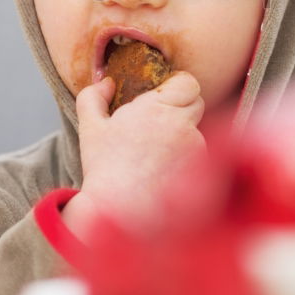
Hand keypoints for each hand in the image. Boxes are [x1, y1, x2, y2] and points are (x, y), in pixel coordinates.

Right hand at [65, 71, 205, 233]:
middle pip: (197, 102)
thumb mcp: (90, 128)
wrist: (122, 212)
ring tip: (157, 156)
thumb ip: (94, 97)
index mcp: (157, 107)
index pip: (188, 82)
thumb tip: (107, 82)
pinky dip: (188, 158)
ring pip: (198, 130)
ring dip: (184, 135)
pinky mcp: (203, 167)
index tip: (164, 97)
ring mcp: (195, 146)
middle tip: (160, 125)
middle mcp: (181, 123)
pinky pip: (201, 154)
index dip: (177, 87)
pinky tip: (166, 172)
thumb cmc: (104, 169)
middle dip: (182, 108)